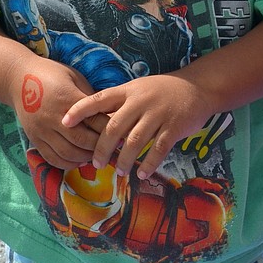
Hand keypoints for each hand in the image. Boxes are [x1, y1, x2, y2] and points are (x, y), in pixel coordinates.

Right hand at [13, 59, 108, 170]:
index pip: (95, 120)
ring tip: (98, 157)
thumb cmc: (51, 74)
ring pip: (68, 153)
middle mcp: (54, 117)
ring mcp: (42, 130)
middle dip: (100, 147)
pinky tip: (79, 162)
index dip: (111, 130)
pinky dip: (67, 164)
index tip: (125, 135)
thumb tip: (110, 115)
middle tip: (115, 151)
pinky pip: (52, 158)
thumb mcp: (74, 78)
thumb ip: (89, 98)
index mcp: (68, 99)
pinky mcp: (34, 138)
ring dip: (85, 158)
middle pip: (82, 140)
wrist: (17, 78)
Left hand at [62, 73, 213, 179]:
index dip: (80, 110)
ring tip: (119, 172)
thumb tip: (94, 124)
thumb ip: (119, 104)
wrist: (198, 88)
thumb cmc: (162, 91)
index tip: (64, 122)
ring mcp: (158, 114)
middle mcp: (140, 101)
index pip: (98, 99)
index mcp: (128, 91)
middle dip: (101, 148)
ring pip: (134, 141)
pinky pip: (158, 149)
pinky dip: (148, 164)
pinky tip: (141, 174)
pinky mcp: (174, 127)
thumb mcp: (138, 90)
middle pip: (113, 127)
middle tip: (95, 164)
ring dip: (123, 160)